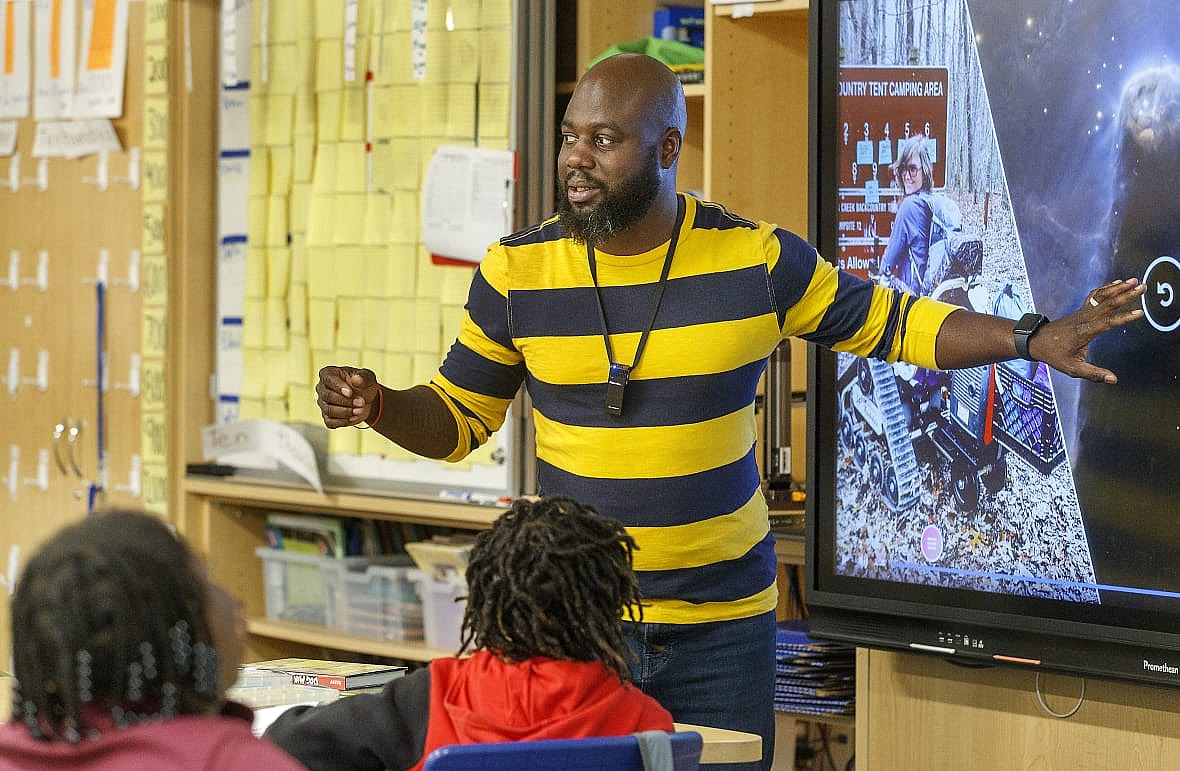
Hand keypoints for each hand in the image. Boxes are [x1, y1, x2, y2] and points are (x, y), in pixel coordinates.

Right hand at [316, 366, 380, 427]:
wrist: (366, 398)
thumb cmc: (364, 384)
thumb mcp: (368, 377)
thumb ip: (363, 377)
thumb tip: (356, 379)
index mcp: (328, 373)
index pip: (329, 379)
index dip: (339, 387)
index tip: (350, 393)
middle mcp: (322, 388)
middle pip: (328, 396)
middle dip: (345, 401)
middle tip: (361, 403)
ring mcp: (323, 403)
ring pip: (328, 410)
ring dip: (346, 412)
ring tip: (360, 411)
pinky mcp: (327, 416)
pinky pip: (330, 422)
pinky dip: (343, 421)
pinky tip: (354, 417)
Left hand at [1030, 278, 1145, 383]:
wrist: (1035, 341)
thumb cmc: (1054, 354)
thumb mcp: (1072, 368)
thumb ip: (1094, 374)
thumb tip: (1113, 379)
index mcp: (1085, 331)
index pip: (1107, 322)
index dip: (1124, 318)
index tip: (1139, 313)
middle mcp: (1085, 318)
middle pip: (1108, 303)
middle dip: (1126, 295)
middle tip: (1142, 288)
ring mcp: (1082, 312)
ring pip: (1102, 296)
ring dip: (1119, 288)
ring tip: (1134, 280)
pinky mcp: (1081, 310)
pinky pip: (1095, 295)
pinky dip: (1107, 288)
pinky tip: (1117, 283)